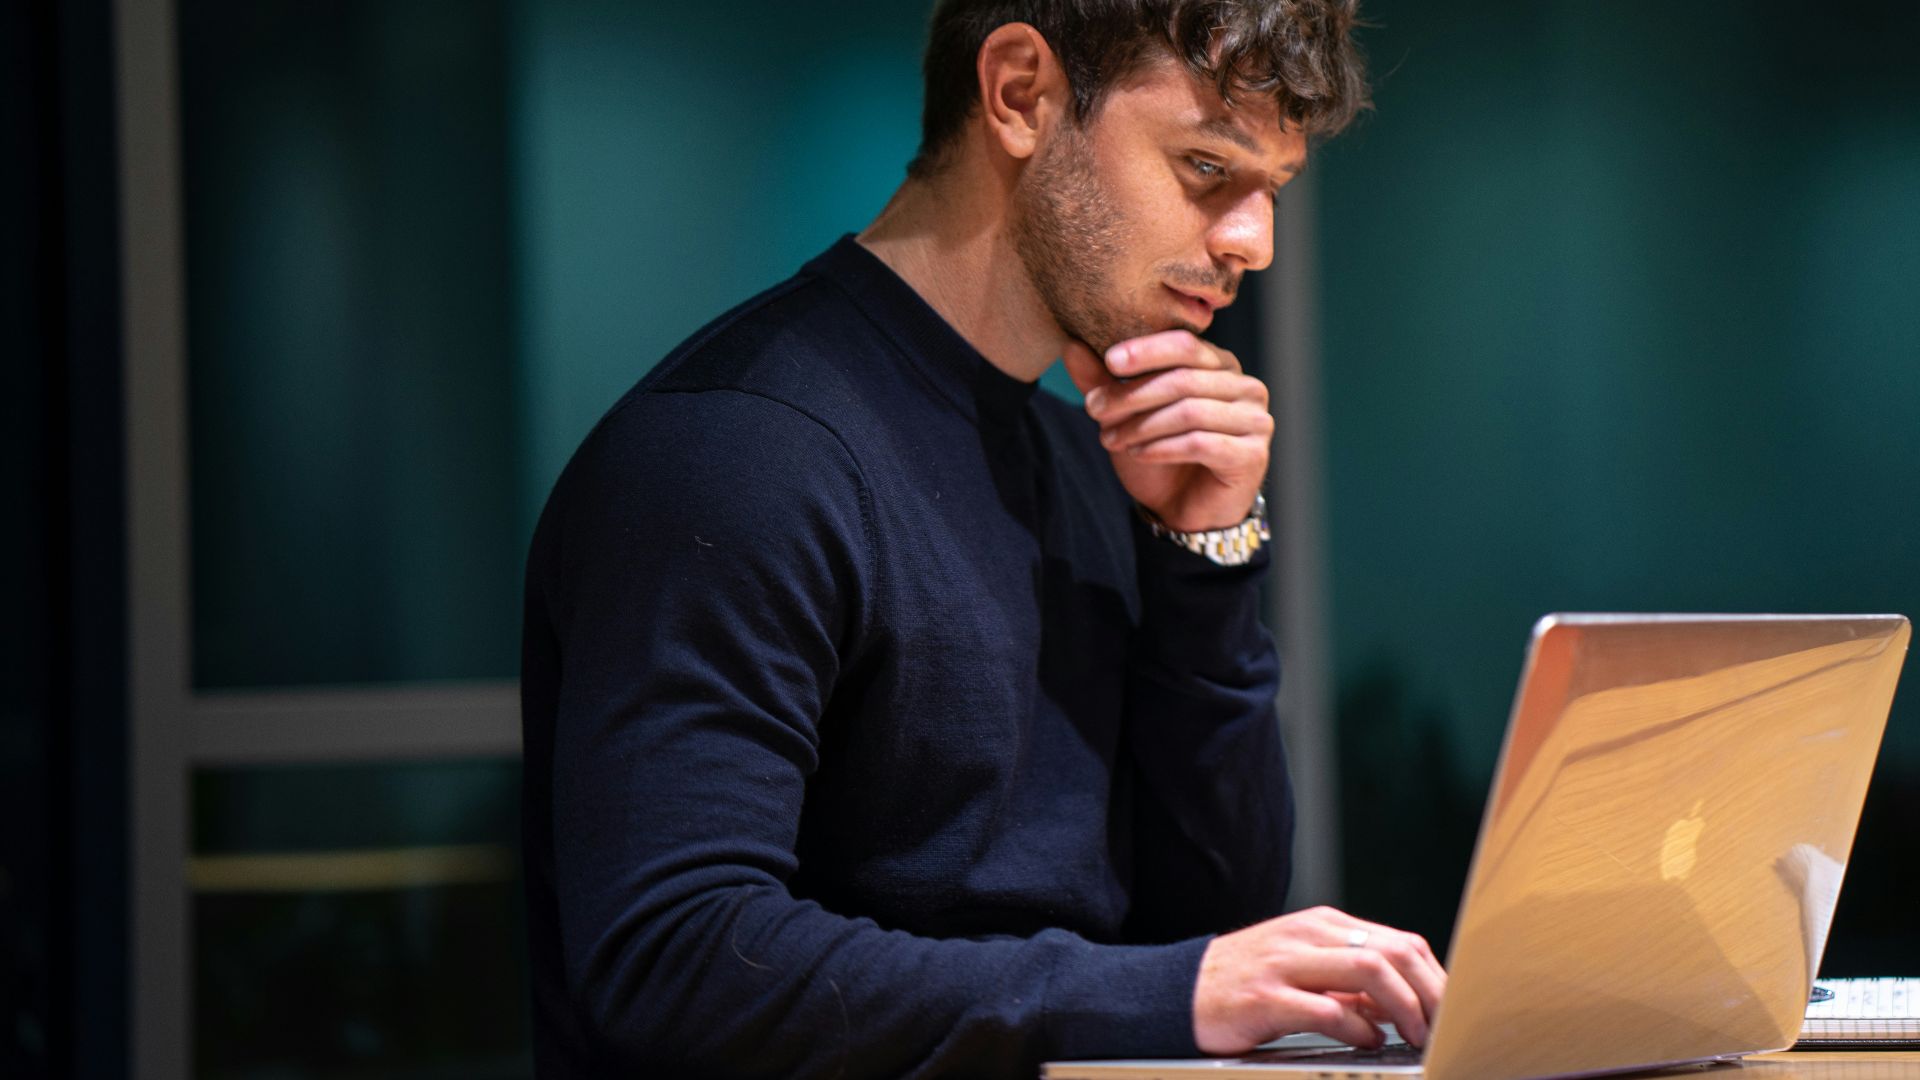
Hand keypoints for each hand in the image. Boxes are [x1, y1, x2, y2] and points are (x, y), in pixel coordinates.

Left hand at [1061, 331, 1271, 531]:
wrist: (1184, 510)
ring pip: (1190, 411)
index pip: (1186, 344)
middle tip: (1094, 410)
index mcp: (1221, 365)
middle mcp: (1246, 387)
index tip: (1109, 361)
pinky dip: (1163, 448)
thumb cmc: (1161, 455)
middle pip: (1183, 379)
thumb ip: (1103, 381)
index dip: (1147, 350)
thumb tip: (1071, 345)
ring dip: (1142, 425)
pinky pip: (1201, 443)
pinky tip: (1139, 454)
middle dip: (1132, 394)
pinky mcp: (1252, 455)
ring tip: (1110, 439)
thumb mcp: (1125, 415)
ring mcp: (1255, 420)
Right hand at [1192, 906, 1446, 1054]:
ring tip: (1413, 1036)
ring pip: (1368, 970)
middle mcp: (1307, 936)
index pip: (1399, 942)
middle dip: (1430, 994)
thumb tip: (1403, 1007)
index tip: (1448, 1013)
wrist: (1178, 994)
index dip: (1434, 980)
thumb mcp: (1303, 972)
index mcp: (1322, 926)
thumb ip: (1350, 985)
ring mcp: (1285, 963)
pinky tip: (1366, 1042)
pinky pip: (1327, 1008)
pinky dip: (1358, 1028)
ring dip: (1404, 1008)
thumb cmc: (1247, 986)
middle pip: (1392, 952)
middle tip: (1441, 1029)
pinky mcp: (1265, 997)